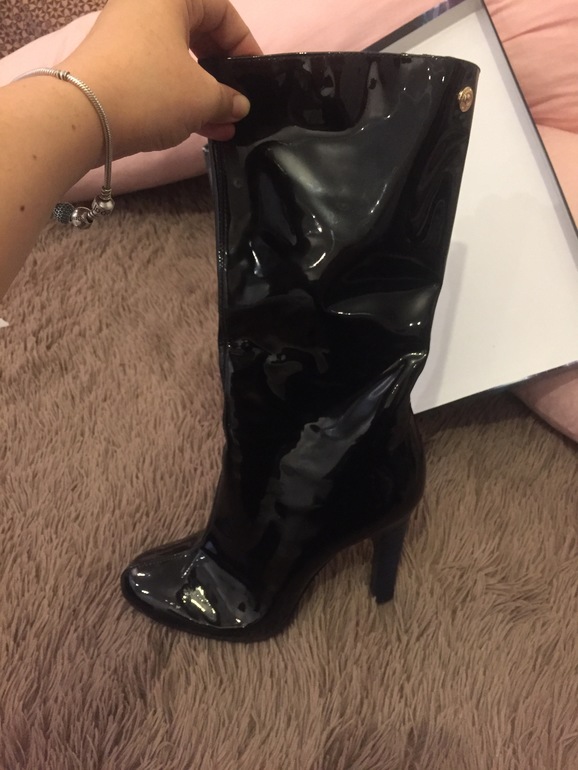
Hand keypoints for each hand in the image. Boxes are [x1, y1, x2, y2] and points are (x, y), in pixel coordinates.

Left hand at [58, 0, 262, 157]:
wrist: (81, 116)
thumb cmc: (149, 90)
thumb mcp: (202, 96)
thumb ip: (228, 98)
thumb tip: (239, 104)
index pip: (221, 10)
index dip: (245, 44)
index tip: (255, 76)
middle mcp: (144, 7)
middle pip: (198, 33)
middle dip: (223, 73)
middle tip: (238, 101)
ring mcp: (125, 37)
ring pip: (178, 60)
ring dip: (205, 93)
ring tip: (224, 125)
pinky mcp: (114, 67)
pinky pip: (158, 76)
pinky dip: (181, 99)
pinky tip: (202, 128)